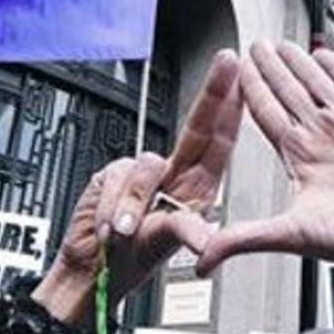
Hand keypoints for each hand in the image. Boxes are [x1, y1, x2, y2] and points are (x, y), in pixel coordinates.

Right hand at [36, 50, 241, 322]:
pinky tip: (107, 226)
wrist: (93, 270)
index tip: (241, 79)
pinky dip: (109, 207)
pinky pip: (115, 180)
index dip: (230, 109)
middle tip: (226, 64)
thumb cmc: (133, 261)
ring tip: (123, 232)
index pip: (218, 141)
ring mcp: (143, 174)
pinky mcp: (114, 174)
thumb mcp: (165, 243)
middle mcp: (173, 174)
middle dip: (212, 94)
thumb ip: (183, 231)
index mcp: (196, 188)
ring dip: (133, 204)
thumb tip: (205, 240)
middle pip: (195, 127)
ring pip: (145, 167)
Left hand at [196, 41, 333, 276]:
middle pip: (289, 91)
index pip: (267, 113)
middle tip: (256, 46)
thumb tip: (202, 260)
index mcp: (300, 158)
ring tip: (282, 44)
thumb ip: (242, 238)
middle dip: (270, 68)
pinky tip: (322, 52)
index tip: (237, 71)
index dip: (251, 90)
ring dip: (299, 62)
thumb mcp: (288, 235)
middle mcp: (322, 138)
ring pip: (317, 83)